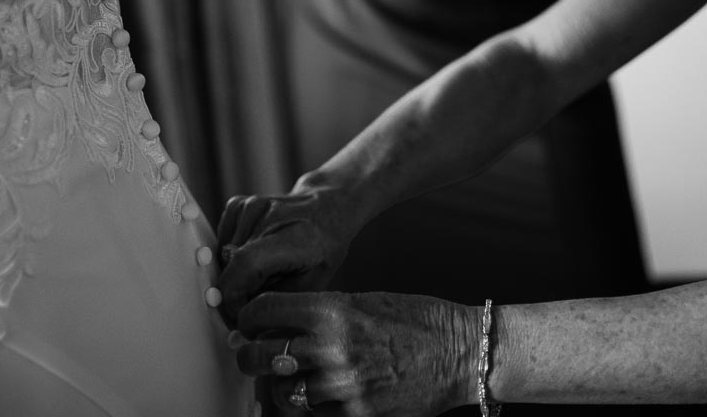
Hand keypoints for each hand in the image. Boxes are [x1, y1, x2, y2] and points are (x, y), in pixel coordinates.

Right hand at [214, 181, 357, 324]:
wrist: (328, 208)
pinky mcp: (240, 203)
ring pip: (223, 256)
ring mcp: (252, 205)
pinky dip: (231, 256)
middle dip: (236, 292)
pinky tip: (255, 254)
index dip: (234, 297)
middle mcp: (269, 215)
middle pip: (231, 265)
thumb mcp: (313, 284)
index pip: (245, 265)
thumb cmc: (324, 250)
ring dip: (236, 274)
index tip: (241, 317)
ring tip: (262, 274)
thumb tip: (244, 328)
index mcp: (294, 237)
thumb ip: (277, 302)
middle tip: (255, 301)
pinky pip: (222, 240)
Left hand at [235, 291, 476, 415]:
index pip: (265, 311)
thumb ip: (323, 311)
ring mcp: (343, 386)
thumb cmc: (417, 320)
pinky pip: (314, 415)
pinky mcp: (356, 415)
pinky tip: (319, 395)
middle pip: (262, 356)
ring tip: (288, 378)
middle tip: (249, 354)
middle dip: (248, 355)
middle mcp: (331, 348)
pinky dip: (310, 406)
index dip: (248, 316)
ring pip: (283, 393)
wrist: (459, 353)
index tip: (248, 321)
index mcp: (332, 311)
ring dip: (280, 386)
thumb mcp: (366, 300)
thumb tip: (284, 321)